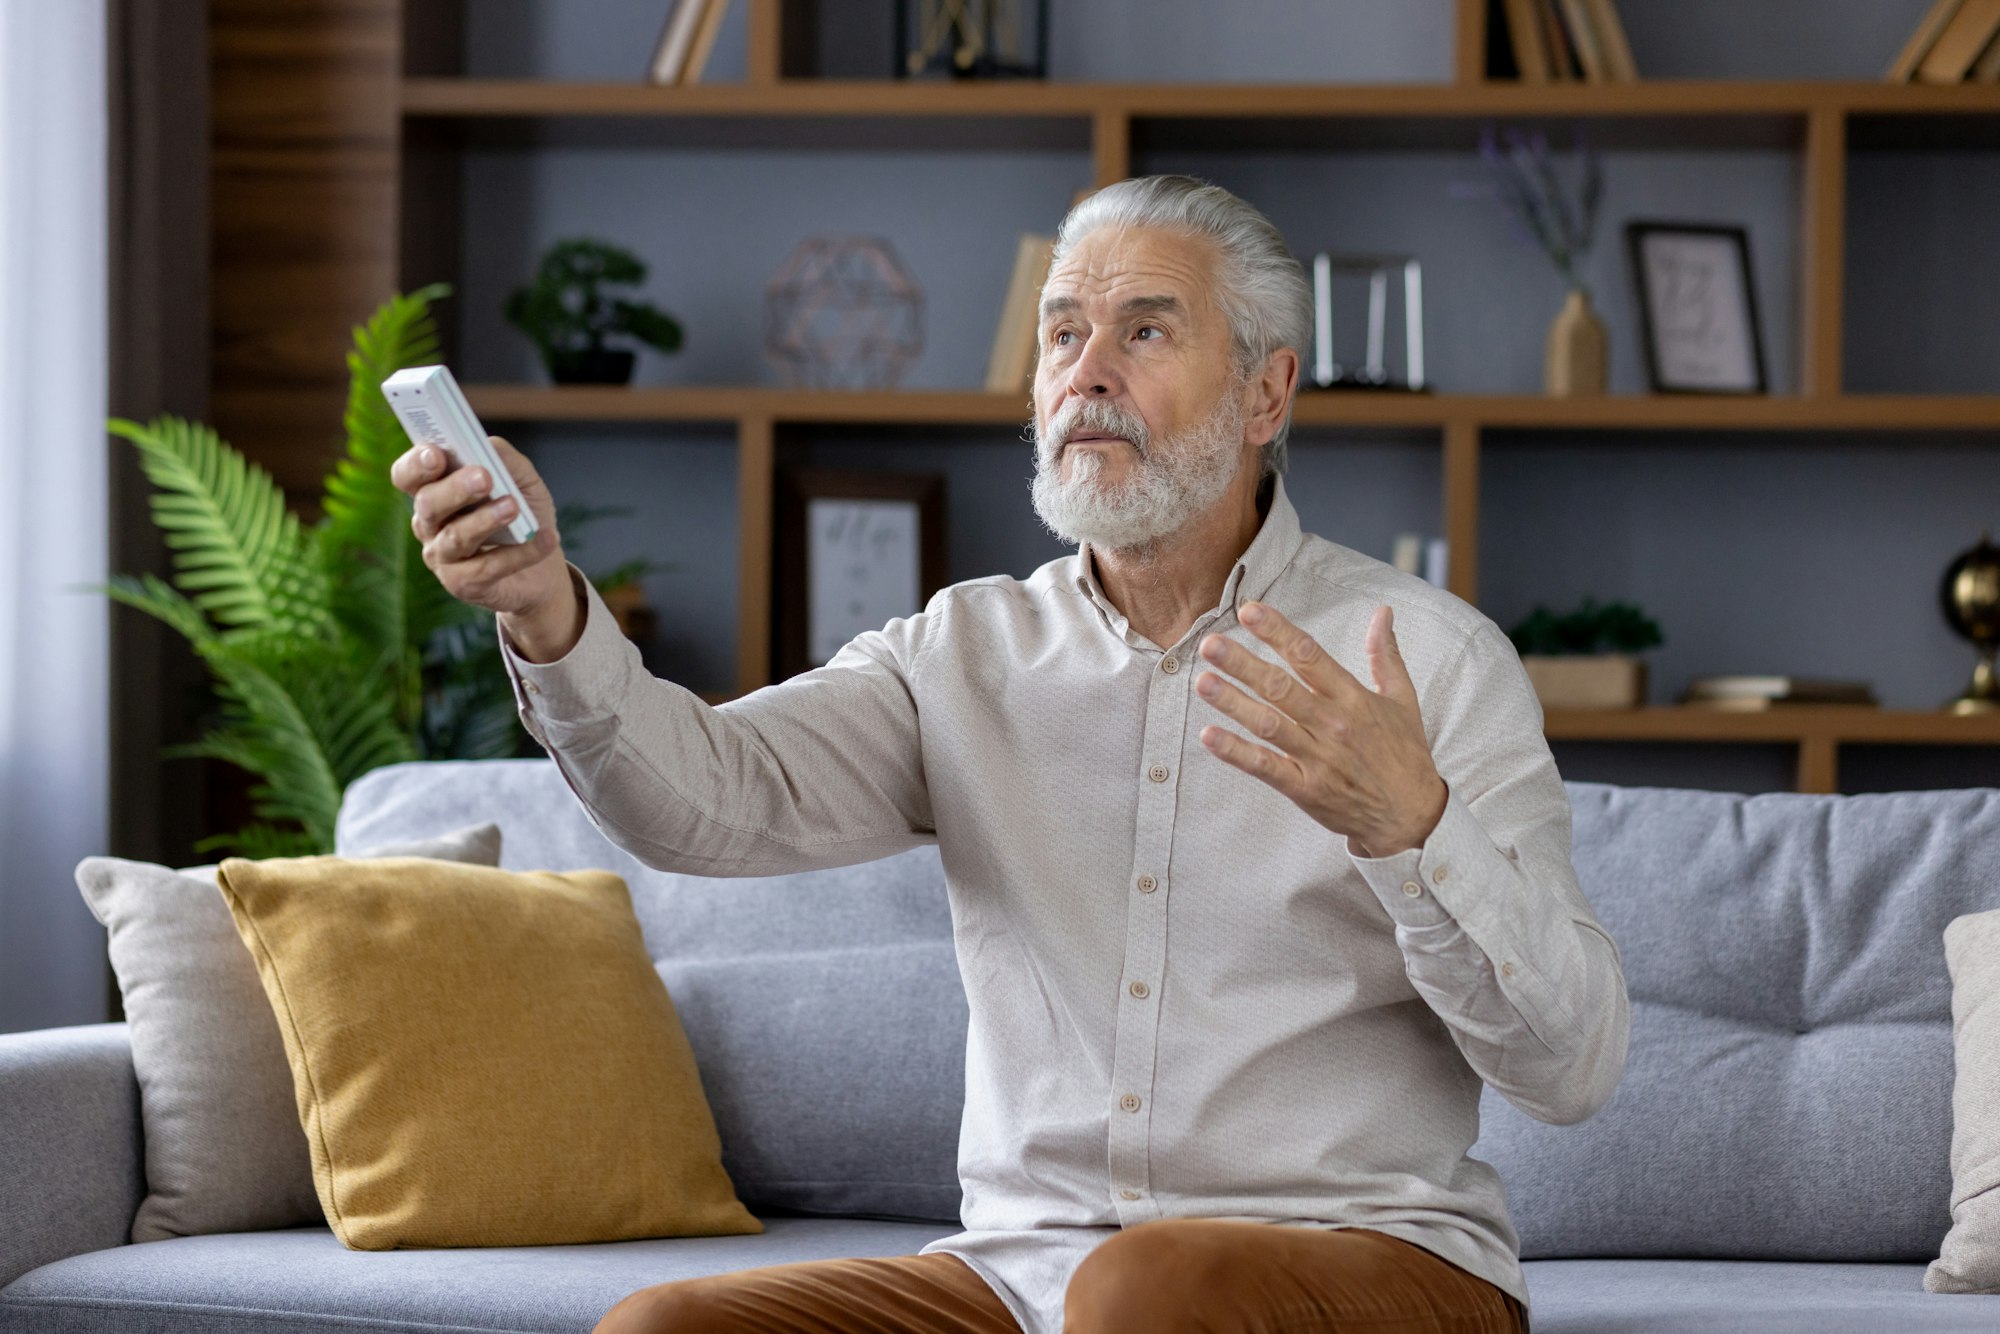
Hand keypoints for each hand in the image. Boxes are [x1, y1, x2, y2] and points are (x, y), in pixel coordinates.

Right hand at [391, 434, 566, 617]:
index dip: (416, 464)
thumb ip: (504, 459)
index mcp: (435, 490)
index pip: (407, 475)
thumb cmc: (524, 516)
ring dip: (485, 520)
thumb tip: (488, 445)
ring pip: (455, 537)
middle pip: (428, 504)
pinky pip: (488, 567)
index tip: (437, 453)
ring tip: (514, 508)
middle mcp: (430, 524)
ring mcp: (443, 557)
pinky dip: (520, 553)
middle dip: (455, 489)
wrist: (543, 570)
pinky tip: (545, 540)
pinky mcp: (463, 584)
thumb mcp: (522, 481)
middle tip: (484, 478)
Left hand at [1194, 601, 1446, 857]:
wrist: (1412, 816)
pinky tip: (1209, 736)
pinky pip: (1265, 767)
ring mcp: (1317, 757)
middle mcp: (1332, 724)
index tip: (1249, 611)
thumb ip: (1386, 654)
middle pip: (1281, 687)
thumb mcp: (1403, 699)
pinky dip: (1236, 752)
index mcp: (1353, 698)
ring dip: (1233, 702)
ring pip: (1268, 724)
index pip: (1308, 655)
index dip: (1277, 631)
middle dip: (1243, 664)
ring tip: (1202, 681)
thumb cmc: (1405, 754)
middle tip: (1210, 644)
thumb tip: (1383, 612)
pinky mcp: (1305, 788)